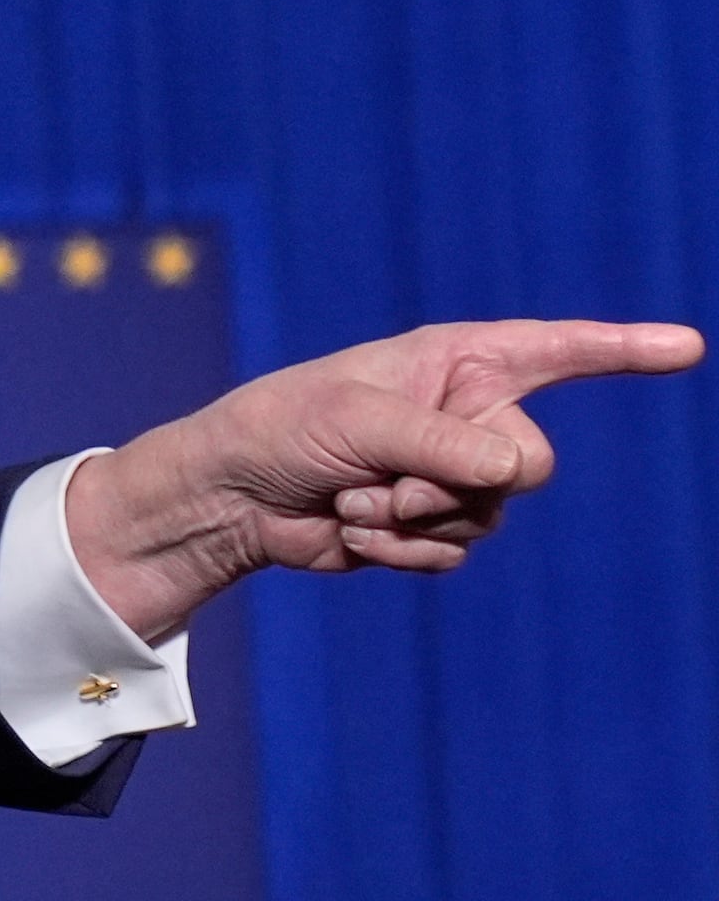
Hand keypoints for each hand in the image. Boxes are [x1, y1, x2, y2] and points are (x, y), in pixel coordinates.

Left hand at [64, 319, 700, 639]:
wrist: (228, 497)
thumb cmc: (282, 429)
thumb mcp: (358, 420)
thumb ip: (442, 443)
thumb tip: (515, 474)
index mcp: (457, 362)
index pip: (560, 351)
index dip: (626, 351)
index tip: (688, 348)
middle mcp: (468, 414)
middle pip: (530, 463)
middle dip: (453, 481)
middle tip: (379, 477)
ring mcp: (453, 474)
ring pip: (490, 515)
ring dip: (413, 518)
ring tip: (352, 498)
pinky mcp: (429, 526)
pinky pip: (453, 552)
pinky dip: (401, 549)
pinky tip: (351, 531)